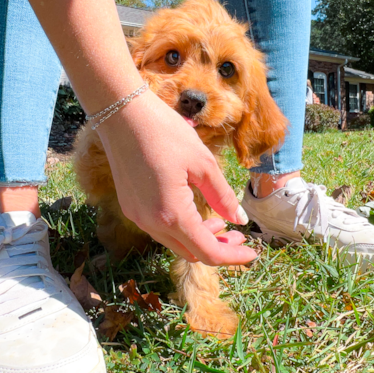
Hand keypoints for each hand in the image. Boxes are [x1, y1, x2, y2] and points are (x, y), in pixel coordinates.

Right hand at [97, 91, 257, 265]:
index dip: (233, 257)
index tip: (252, 253)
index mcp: (172, 214)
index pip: (208, 253)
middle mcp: (151, 223)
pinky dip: (181, 228)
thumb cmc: (165, 133)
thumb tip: (239, 220)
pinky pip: (159, 229)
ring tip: (219, 221)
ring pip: (174, 242)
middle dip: (217, 249)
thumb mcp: (203, 164)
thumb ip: (223, 196)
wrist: (121, 115)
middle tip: (238, 235)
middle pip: (190, 253)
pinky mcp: (130, 207)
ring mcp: (137, 216)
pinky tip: (193, 210)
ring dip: (198, 239)